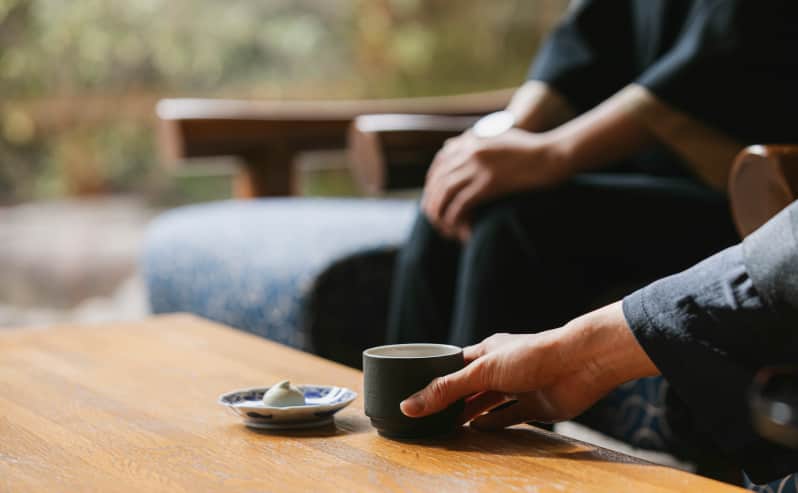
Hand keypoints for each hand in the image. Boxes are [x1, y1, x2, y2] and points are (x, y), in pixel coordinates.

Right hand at [400, 302, 658, 428]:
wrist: (580, 364)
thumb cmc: (532, 356)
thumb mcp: (481, 372)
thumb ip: (446, 390)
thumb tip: (408, 406)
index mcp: (486, 351)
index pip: (453, 365)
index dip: (435, 377)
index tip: (414, 391)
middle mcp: (501, 368)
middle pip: (469, 388)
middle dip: (450, 401)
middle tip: (426, 417)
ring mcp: (518, 388)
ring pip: (487, 404)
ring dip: (469, 414)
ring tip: (446, 426)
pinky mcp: (535, 406)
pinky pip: (509, 418)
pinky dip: (493, 425)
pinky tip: (479, 431)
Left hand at [421, 128, 567, 239]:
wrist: (552, 155)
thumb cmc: (530, 148)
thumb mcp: (499, 136)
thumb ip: (475, 141)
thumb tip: (449, 148)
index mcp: (470, 141)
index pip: (439, 164)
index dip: (432, 185)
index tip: (432, 200)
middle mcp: (469, 151)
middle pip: (438, 181)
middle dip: (432, 203)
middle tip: (435, 220)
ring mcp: (478, 167)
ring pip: (445, 194)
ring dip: (441, 216)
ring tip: (444, 230)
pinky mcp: (488, 184)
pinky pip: (461, 205)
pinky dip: (456, 221)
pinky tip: (462, 232)